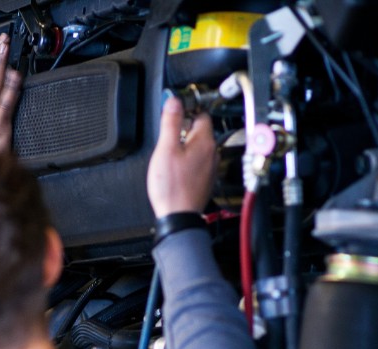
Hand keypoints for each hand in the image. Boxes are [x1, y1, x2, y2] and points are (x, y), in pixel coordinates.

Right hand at [146, 95, 217, 217]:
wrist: (178, 216)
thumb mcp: (165, 149)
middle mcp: (212, 153)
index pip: (200, 114)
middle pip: (199, 130)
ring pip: (198, 147)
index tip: (174, 114)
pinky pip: (198, 161)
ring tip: (171, 157)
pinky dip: (188, 161)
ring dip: (185, 146)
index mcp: (204, 142)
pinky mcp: (206, 179)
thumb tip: (174, 102)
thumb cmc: (172, 187)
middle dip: (184, 130)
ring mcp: (210, 167)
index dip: (186, 111)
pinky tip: (176, 170)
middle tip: (168, 139)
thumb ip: (170, 123)